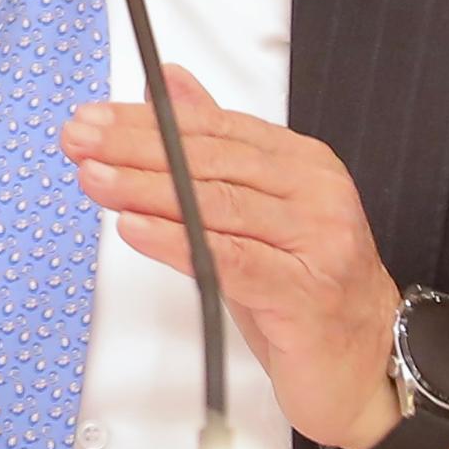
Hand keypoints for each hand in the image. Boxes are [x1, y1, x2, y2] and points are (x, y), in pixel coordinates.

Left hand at [62, 73, 448, 448]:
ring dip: (146, 190)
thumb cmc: (306, 292)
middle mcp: (315, 194)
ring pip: (217, 205)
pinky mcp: (305, 292)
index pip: (215, 129)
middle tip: (81, 140)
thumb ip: (214, 148)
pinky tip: (137, 229)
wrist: (368, 364)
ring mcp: (316, 241)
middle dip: (136, 148)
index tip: (95, 119)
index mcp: (302, 165)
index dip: (149, 121)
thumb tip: (170, 84)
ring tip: (95, 178)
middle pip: (212, 161)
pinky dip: (178, 242)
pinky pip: (231, 260)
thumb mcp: (255, 213)